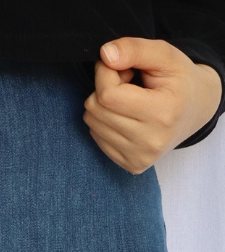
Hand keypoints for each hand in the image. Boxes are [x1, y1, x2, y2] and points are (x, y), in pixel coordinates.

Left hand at [85, 38, 222, 172]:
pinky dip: (104, 122)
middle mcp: (150, 141)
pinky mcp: (130, 165)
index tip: (117, 65)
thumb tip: (105, 54)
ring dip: (104, 106)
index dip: (105, 74)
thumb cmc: (179, 80)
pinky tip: (126, 115)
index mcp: (163, 113)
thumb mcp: (165, 56)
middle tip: (127, 82)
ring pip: (92, 124)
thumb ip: (136, 49)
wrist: (195, 110)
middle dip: (104, 89)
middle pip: (96, 110)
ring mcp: (139, 157)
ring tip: (128, 99)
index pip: (108, 95)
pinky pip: (96, 138)